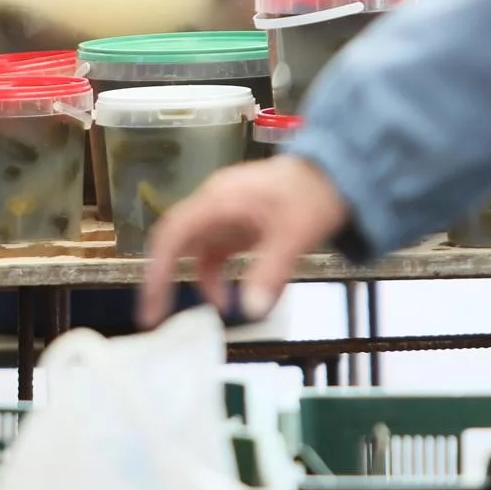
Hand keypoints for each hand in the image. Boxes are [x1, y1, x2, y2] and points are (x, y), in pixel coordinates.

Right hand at [140, 156, 348, 325]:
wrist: (339, 173)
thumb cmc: (314, 193)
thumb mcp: (295, 235)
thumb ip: (271, 272)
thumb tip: (252, 309)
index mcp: (219, 200)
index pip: (172, 235)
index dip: (157, 271)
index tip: (151, 306)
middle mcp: (214, 204)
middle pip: (175, 242)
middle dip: (165, 279)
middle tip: (156, 315)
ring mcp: (225, 213)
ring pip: (197, 250)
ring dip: (202, 280)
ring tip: (220, 308)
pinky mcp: (238, 224)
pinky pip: (216, 252)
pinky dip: (219, 274)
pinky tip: (233, 294)